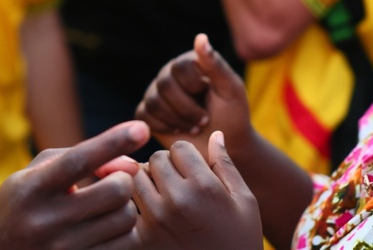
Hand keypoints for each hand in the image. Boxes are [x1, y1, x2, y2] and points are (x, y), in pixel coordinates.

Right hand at [0, 121, 150, 249]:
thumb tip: (131, 163)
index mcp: (34, 187)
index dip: (113, 142)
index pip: (79, 160)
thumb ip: (83, 157)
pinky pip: (125, 244)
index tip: (141, 128)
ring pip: (126, 218)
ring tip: (105, 206)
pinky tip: (107, 226)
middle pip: (116, 190)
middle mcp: (48, 220)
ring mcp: (64, 249)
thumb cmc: (22, 201)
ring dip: (124, 206)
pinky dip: (123, 230)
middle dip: (122, 179)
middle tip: (111, 180)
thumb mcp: (39, 171)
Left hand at [133, 134, 262, 249]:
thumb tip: (215, 134)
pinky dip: (135, 206)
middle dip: (165, 166)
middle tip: (178, 183)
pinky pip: (127, 207)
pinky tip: (152, 216)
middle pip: (155, 160)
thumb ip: (226, 166)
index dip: (186, 156)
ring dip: (148, 183)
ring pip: (136, 179)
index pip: (178, 148)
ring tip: (164, 197)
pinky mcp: (141, 239)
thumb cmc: (240, 241)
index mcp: (204, 187)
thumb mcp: (244, 203)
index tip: (193, 170)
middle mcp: (177, 200)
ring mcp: (155, 220)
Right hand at [135, 34, 252, 161]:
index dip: (194, 86)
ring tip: (195, 128)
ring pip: (154, 103)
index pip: (180, 67)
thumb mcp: (230, 89)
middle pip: (164, 85)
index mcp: (189, 63)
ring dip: (178, 120)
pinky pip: (145, 117)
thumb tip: (200, 37)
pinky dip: (164, 127)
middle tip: (204, 121)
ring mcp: (156, 93)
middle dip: (187, 109)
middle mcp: (169, 74)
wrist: (225, 144)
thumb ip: (215, 64)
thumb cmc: (232, 114)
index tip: (211, 99)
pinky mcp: (148, 113)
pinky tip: (179, 131)